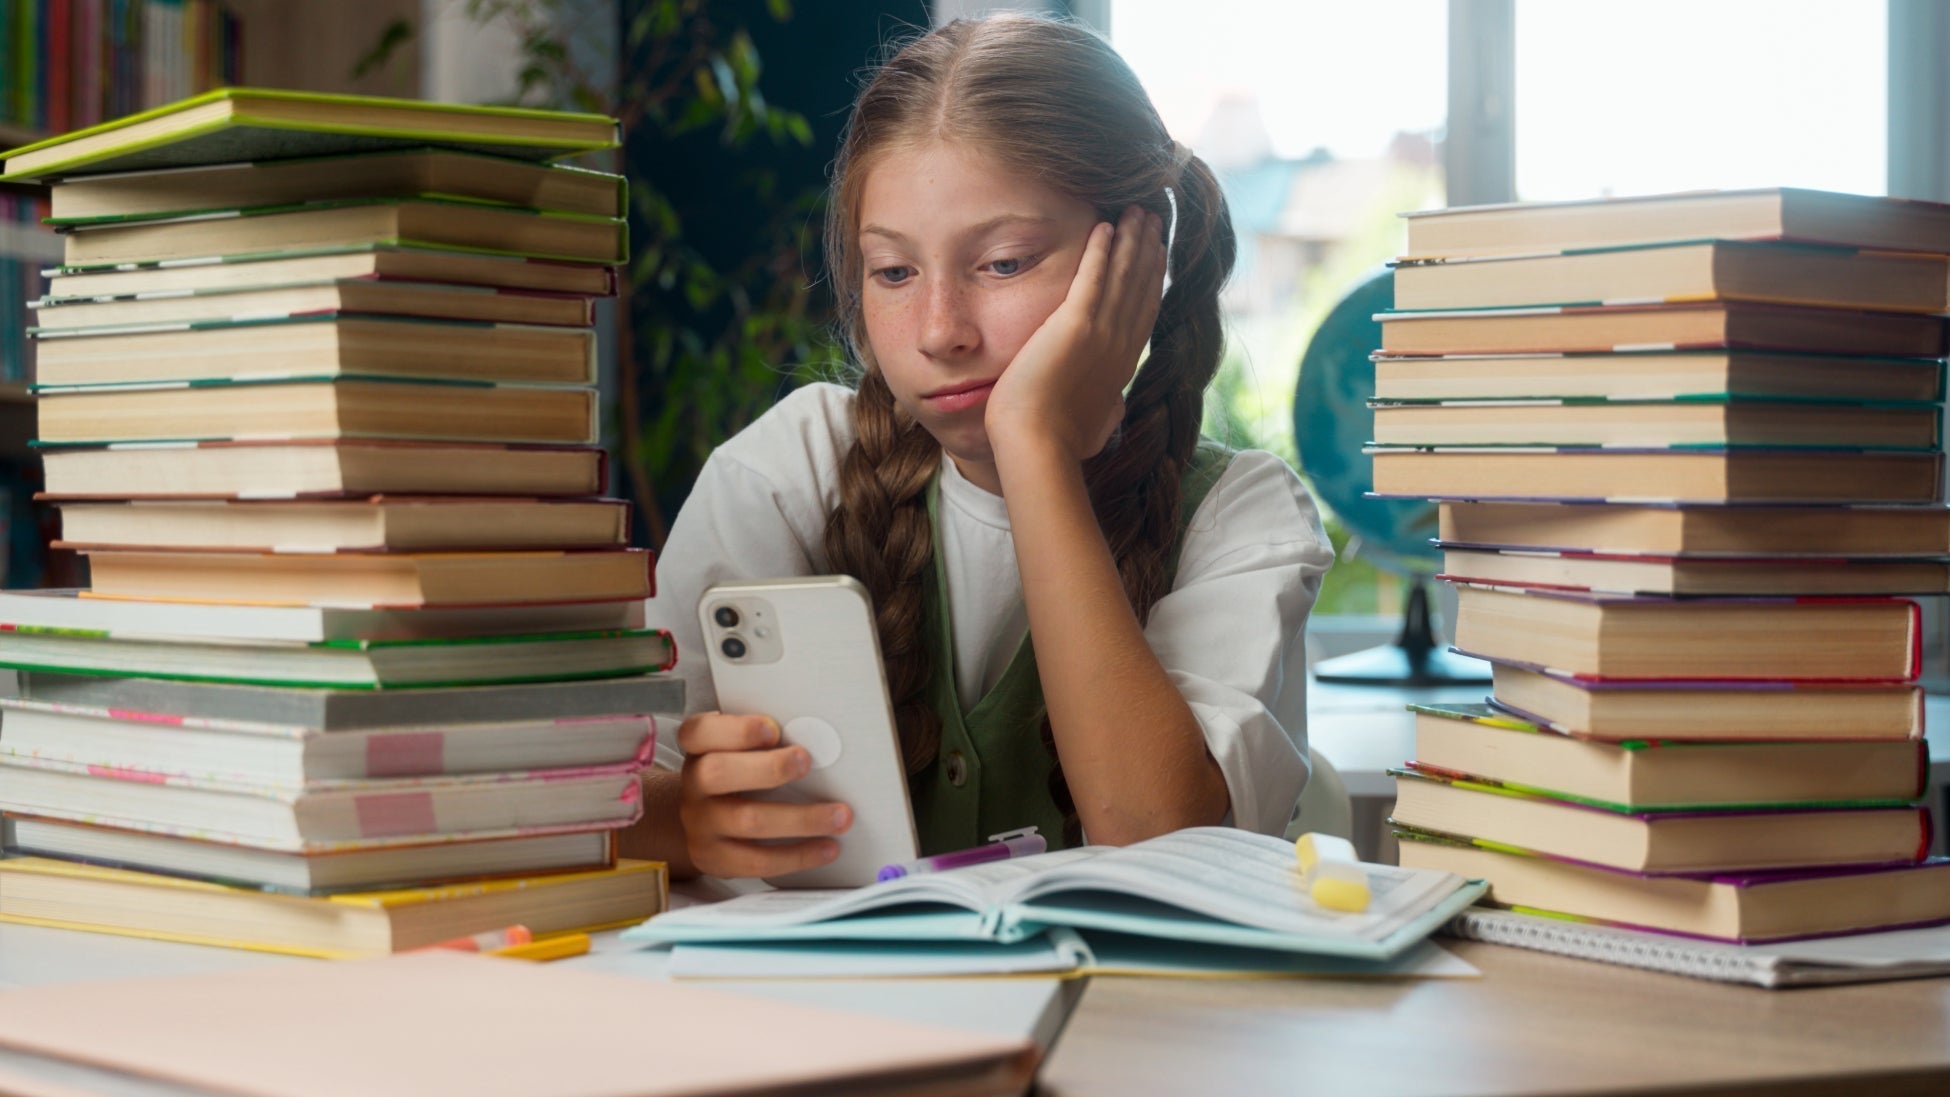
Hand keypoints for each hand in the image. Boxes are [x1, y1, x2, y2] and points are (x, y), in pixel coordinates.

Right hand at [676, 711, 852, 878]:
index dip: (735, 730)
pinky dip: (798, 855)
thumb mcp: (740, 749)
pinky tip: (828, 847)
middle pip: (718, 773)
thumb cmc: (738, 772)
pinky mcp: (714, 859)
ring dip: (801, 818)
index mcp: (699, 748)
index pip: (700, 732)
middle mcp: (694, 784)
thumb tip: (821, 738)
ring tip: (840, 815)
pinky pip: (757, 862)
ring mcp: (700, 824)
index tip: (773, 729)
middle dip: (768, 768)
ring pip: (747, 821)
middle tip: (806, 761)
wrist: (704, 818)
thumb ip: (767, 741)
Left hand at [984, 204, 1166, 463]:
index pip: (1143, 312)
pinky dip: (1100, 251)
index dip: (1152, 279)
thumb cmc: (1057, 444)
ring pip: (1122, 275)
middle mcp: (1119, 345)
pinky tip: (1105, 226)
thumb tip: (1113, 410)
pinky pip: (1091, 278)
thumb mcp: (1095, 426)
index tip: (1157, 254)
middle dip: (1148, 249)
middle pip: (1140, 286)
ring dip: (1131, 239)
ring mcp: (1100, 334)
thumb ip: (1106, 411)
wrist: (1038, 446)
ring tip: (1137, 210)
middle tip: (1155, 219)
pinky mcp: (1074, 326)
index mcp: (1121, 366)